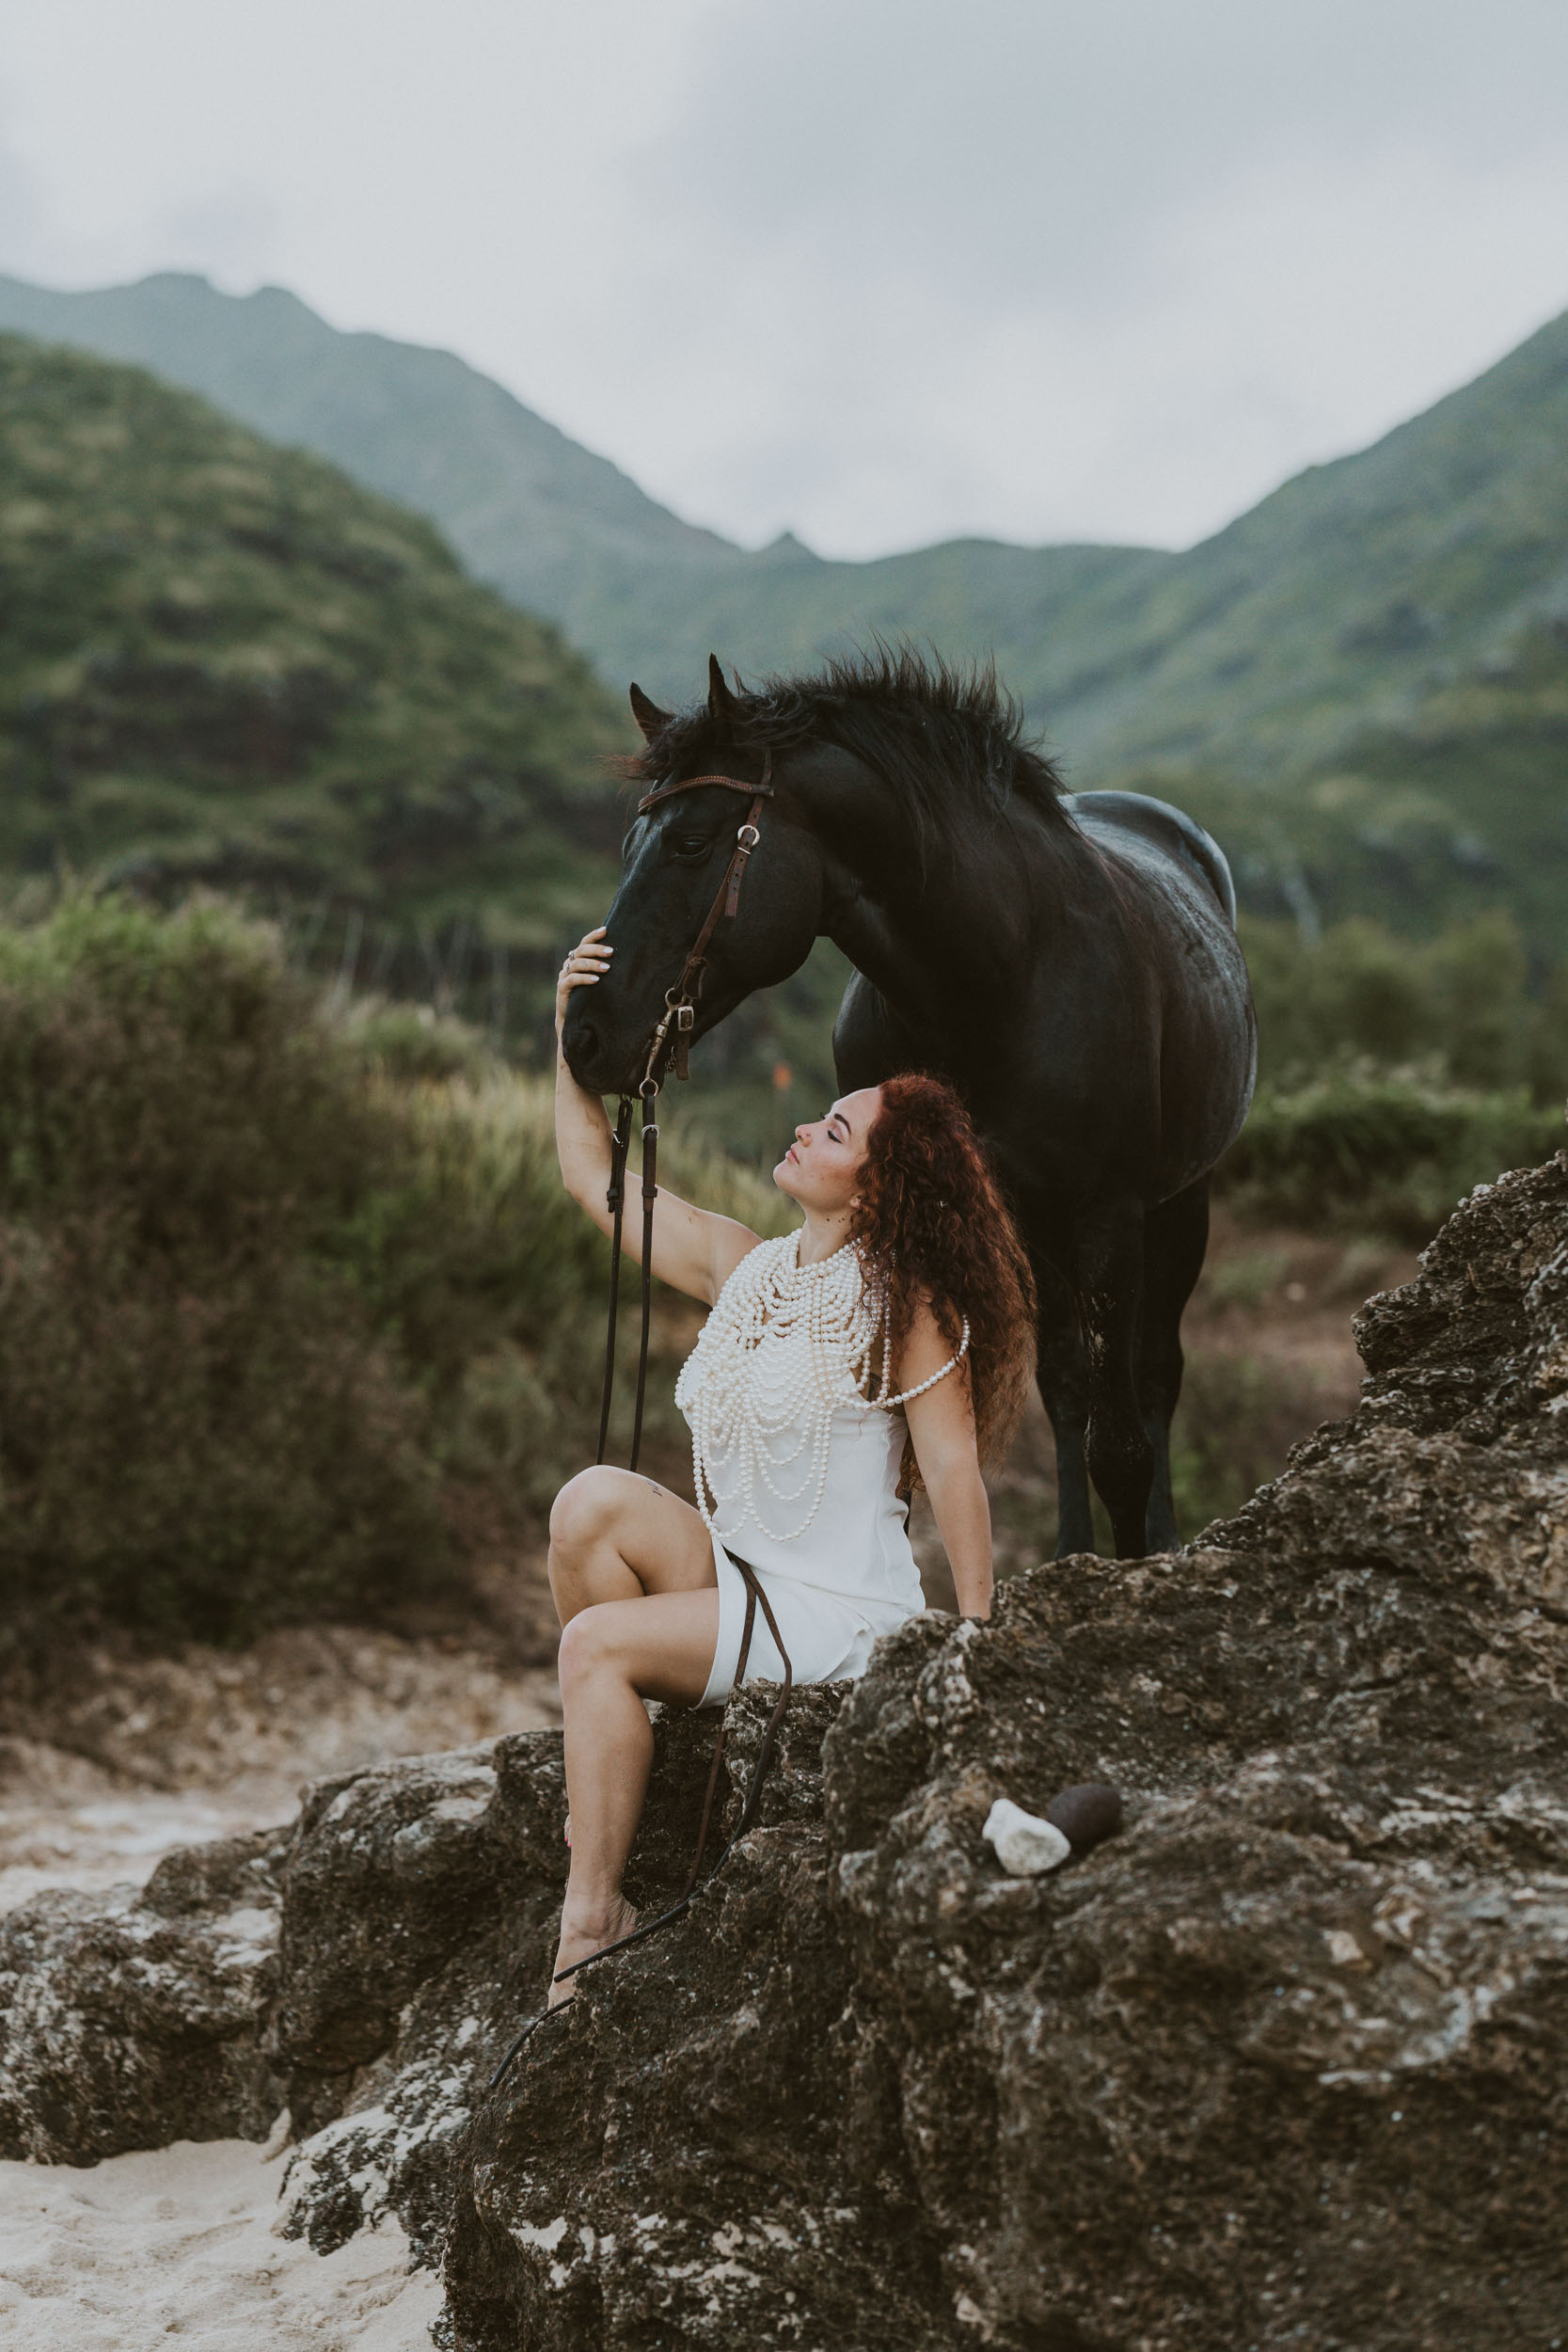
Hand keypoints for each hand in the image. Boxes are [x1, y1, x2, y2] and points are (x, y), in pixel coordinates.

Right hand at [555, 926, 612, 1041]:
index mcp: (578, 959)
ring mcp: (564, 976)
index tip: (606, 931)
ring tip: (607, 968)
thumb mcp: (599, 980)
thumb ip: (605, 968)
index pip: (584, 943)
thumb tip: (627, 958)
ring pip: (577, 964)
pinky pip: (572, 979)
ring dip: (593, 964)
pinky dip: (584, 978)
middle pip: (581, 951)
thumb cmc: (590, 996)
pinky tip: (596, 980)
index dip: (594, 936)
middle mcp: (570, 964)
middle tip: (611, 952)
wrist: (575, 1018)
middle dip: (596, 949)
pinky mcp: (562, 988)